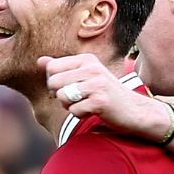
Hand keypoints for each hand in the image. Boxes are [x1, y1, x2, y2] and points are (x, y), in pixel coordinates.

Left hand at [40, 53, 168, 137]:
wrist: (133, 110)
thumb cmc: (105, 93)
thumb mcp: (85, 76)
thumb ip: (62, 68)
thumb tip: (39, 61)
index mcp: (86, 59)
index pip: (51, 67)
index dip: (53, 82)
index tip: (67, 87)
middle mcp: (92, 68)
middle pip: (54, 82)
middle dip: (59, 95)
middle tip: (76, 98)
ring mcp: (97, 84)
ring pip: (62, 97)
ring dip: (70, 106)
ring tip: (85, 104)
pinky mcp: (100, 101)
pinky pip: (74, 111)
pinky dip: (80, 115)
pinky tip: (93, 111)